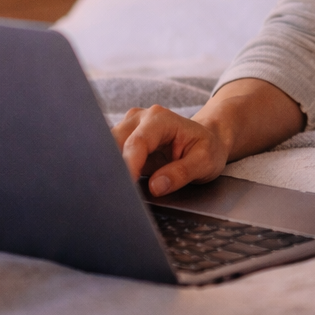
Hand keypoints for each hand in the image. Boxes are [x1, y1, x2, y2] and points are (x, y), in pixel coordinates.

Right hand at [111, 105, 228, 196]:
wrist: (207, 139)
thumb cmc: (207, 148)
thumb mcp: (205, 162)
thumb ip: (181, 173)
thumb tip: (155, 186)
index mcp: (161, 119)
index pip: (137, 142)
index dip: (128, 166)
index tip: (126, 187)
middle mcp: (140, 118)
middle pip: (114, 143)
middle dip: (114, 168)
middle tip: (118, 195)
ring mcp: (129, 128)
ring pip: (107, 149)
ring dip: (110, 170)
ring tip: (116, 193)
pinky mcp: (124, 141)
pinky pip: (110, 155)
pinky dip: (111, 171)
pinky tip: (116, 187)